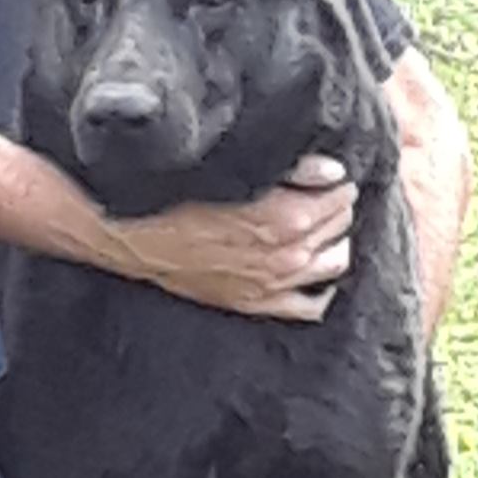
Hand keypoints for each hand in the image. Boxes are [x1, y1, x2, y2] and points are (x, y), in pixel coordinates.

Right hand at [106, 156, 355, 320]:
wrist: (137, 236)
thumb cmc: (180, 195)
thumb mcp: (237, 173)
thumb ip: (294, 171)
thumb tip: (334, 170)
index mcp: (287, 219)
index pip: (339, 197)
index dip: (338, 182)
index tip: (331, 175)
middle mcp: (287, 256)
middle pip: (339, 226)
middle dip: (337, 206)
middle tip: (325, 193)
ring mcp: (274, 285)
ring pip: (334, 263)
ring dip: (333, 241)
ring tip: (321, 227)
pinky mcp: (257, 303)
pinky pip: (310, 306)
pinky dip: (320, 288)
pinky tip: (314, 271)